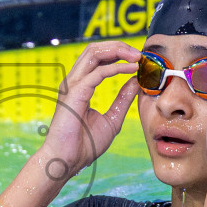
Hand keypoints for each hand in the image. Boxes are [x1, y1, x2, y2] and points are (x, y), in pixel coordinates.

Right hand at [36, 40, 139, 183]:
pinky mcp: (75, 92)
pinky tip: (132, 70)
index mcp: (80, 86)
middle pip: (95, 49)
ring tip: (137, 57)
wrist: (67, 160)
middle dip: (119, 47)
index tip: (139, 60)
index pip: (98, 58)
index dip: (118, 54)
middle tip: (140, 54)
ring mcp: (73, 85)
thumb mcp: (112, 118)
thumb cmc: (84, 144)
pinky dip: (117, 68)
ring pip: (94, 53)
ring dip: (118, 51)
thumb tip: (136, 81)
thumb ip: (123, 99)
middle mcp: (74, 81)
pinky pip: (99, 72)